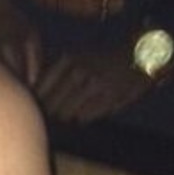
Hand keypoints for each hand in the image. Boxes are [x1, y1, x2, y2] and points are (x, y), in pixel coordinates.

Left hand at [34, 43, 153, 122]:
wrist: (139, 56)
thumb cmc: (103, 59)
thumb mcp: (78, 56)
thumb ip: (57, 72)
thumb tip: (34, 92)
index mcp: (69, 59)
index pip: (42, 87)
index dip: (37, 100)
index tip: (36, 106)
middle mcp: (79, 71)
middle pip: (52, 103)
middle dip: (48, 112)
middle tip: (47, 117)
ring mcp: (94, 86)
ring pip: (66, 112)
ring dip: (63, 117)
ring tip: (63, 118)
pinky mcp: (108, 98)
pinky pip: (84, 116)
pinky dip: (80, 118)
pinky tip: (80, 116)